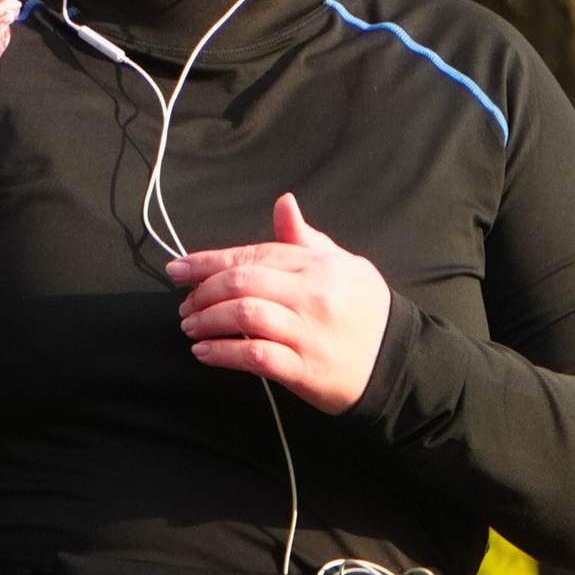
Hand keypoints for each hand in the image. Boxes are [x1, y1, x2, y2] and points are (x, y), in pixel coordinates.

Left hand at [167, 192, 392, 414]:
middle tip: (185, 306)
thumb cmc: (364, 310)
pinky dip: (223, 353)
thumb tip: (283, 204)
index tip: (177, 269)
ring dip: (208, 321)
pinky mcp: (305, 370)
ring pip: (244, 316)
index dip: (208, 262)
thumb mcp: (343, 264)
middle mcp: (311, 294)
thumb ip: (305, 239)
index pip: (253, 255)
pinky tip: (205, 353)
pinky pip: (255, 356)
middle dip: (204, 292)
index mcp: (317, 265)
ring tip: (191, 327)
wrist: (397, 361)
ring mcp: (308, 333)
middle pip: (242, 283)